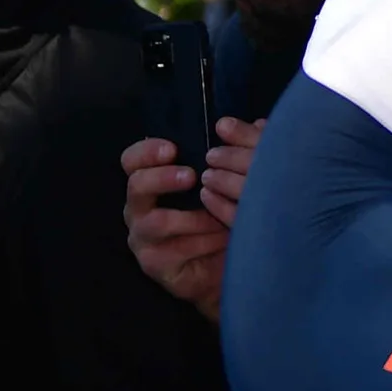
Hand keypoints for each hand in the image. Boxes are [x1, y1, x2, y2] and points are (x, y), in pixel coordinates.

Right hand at [121, 120, 254, 315]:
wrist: (235, 267)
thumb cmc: (228, 220)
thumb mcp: (235, 184)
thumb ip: (241, 154)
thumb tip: (258, 123)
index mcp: (154, 183)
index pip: (133, 160)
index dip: (146, 151)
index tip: (171, 148)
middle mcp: (142, 208)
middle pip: (135, 185)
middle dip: (162, 178)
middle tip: (191, 176)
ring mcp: (143, 237)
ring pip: (155, 221)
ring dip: (194, 217)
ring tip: (221, 218)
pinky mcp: (153, 263)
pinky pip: (173, 249)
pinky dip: (202, 242)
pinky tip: (223, 240)